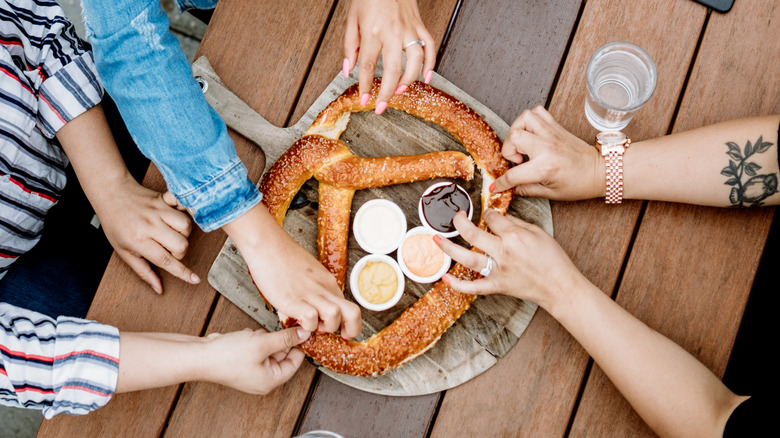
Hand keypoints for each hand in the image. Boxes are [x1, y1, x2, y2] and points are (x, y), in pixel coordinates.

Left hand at [94, 179, 196, 293]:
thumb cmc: (116, 224)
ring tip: (171, 234)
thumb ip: (143, 272)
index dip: (182, 272)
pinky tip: (179, 215)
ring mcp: (158, 210)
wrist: (111, 194)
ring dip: (183, 234)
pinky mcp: (165, 199)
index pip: (165, 260)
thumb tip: (159, 289)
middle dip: (179, 252)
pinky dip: (186, 212)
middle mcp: (150, 225)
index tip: (194, 279)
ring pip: (186, 226)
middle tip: (168, 249)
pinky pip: (184, 207)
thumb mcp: (124, 252)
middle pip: (181, 244)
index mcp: (138, 240)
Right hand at [202, 326, 309, 394]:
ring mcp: (252, 371)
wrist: (200, 356)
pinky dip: (252, 339)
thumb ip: (286, 338)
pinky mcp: (243, 363)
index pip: (295, 362)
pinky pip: (256, 347)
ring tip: (251, 337)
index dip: (298, 345)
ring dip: (262, 338)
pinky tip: (243, 337)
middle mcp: (263, 379)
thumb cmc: (228, 356)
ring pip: (268, 348)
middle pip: (281, 354)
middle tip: (267, 333)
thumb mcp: (262, 343)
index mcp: (271, 380)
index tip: (300, 330)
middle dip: (274, 340)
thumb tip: (305, 333)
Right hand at [223, 204, 362, 338]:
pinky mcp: (293, 300)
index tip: (343, 331)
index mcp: (329, 283)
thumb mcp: (311, 273)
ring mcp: (310, 294)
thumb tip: (319, 303)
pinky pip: (310, 318)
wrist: (268, 246)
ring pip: (335, 316)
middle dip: (351, 330)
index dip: (351, 324)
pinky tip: (298, 322)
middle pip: (353, 313)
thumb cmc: (285, 258)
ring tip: (314, 326)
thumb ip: (318, 288)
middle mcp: (324, 289)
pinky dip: (307, 326)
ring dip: (327, 328)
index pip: (352, 307)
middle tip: (338, 335)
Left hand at [344, 0, 434, 113]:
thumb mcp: (351, 20)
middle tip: (381, 107)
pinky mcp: (420, 25)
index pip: (369, 66)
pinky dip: (430, 64)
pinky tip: (425, 78)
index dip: (366, 87)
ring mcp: (409, 29)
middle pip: (393, 69)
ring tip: (400, 91)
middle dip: (386, 92)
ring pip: (415, 60)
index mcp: (373, 31)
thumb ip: (350, 47)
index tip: (364, 100)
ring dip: (409, 80)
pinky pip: (429, 46)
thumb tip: (348, 71)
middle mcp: (393, 32)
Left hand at [437, 210, 585, 309]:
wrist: (559, 286)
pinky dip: (458, 284)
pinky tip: (444, 277)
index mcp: (514, 236)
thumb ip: (516, 223)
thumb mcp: (538, 232)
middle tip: (455, 217)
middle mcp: (503, 252)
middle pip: (473, 234)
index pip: (492, 218)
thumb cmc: (552, 259)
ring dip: (449, 248)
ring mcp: (498, 271)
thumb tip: (498, 217)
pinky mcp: (496, 286)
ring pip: (467, 258)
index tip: (487, 214)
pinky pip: (473, 287)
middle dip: (460, 222)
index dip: (488, 213)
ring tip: (436, 239)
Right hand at [491, 106, 604, 199]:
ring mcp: (551, 133)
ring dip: (517, 130)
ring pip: (524, 118)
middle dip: (508, 149)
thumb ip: (526, 189)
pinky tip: (532, 133)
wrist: (600, 171)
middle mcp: (547, 146)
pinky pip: (538, 112)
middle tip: (517, 159)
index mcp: (545, 167)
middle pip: (514, 136)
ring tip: (522, 144)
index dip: (501, 182)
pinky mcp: (556, 126)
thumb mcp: (550, 193)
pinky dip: (530, 119)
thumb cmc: (579, 184)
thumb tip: (510, 188)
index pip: (513, 174)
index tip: (497, 185)